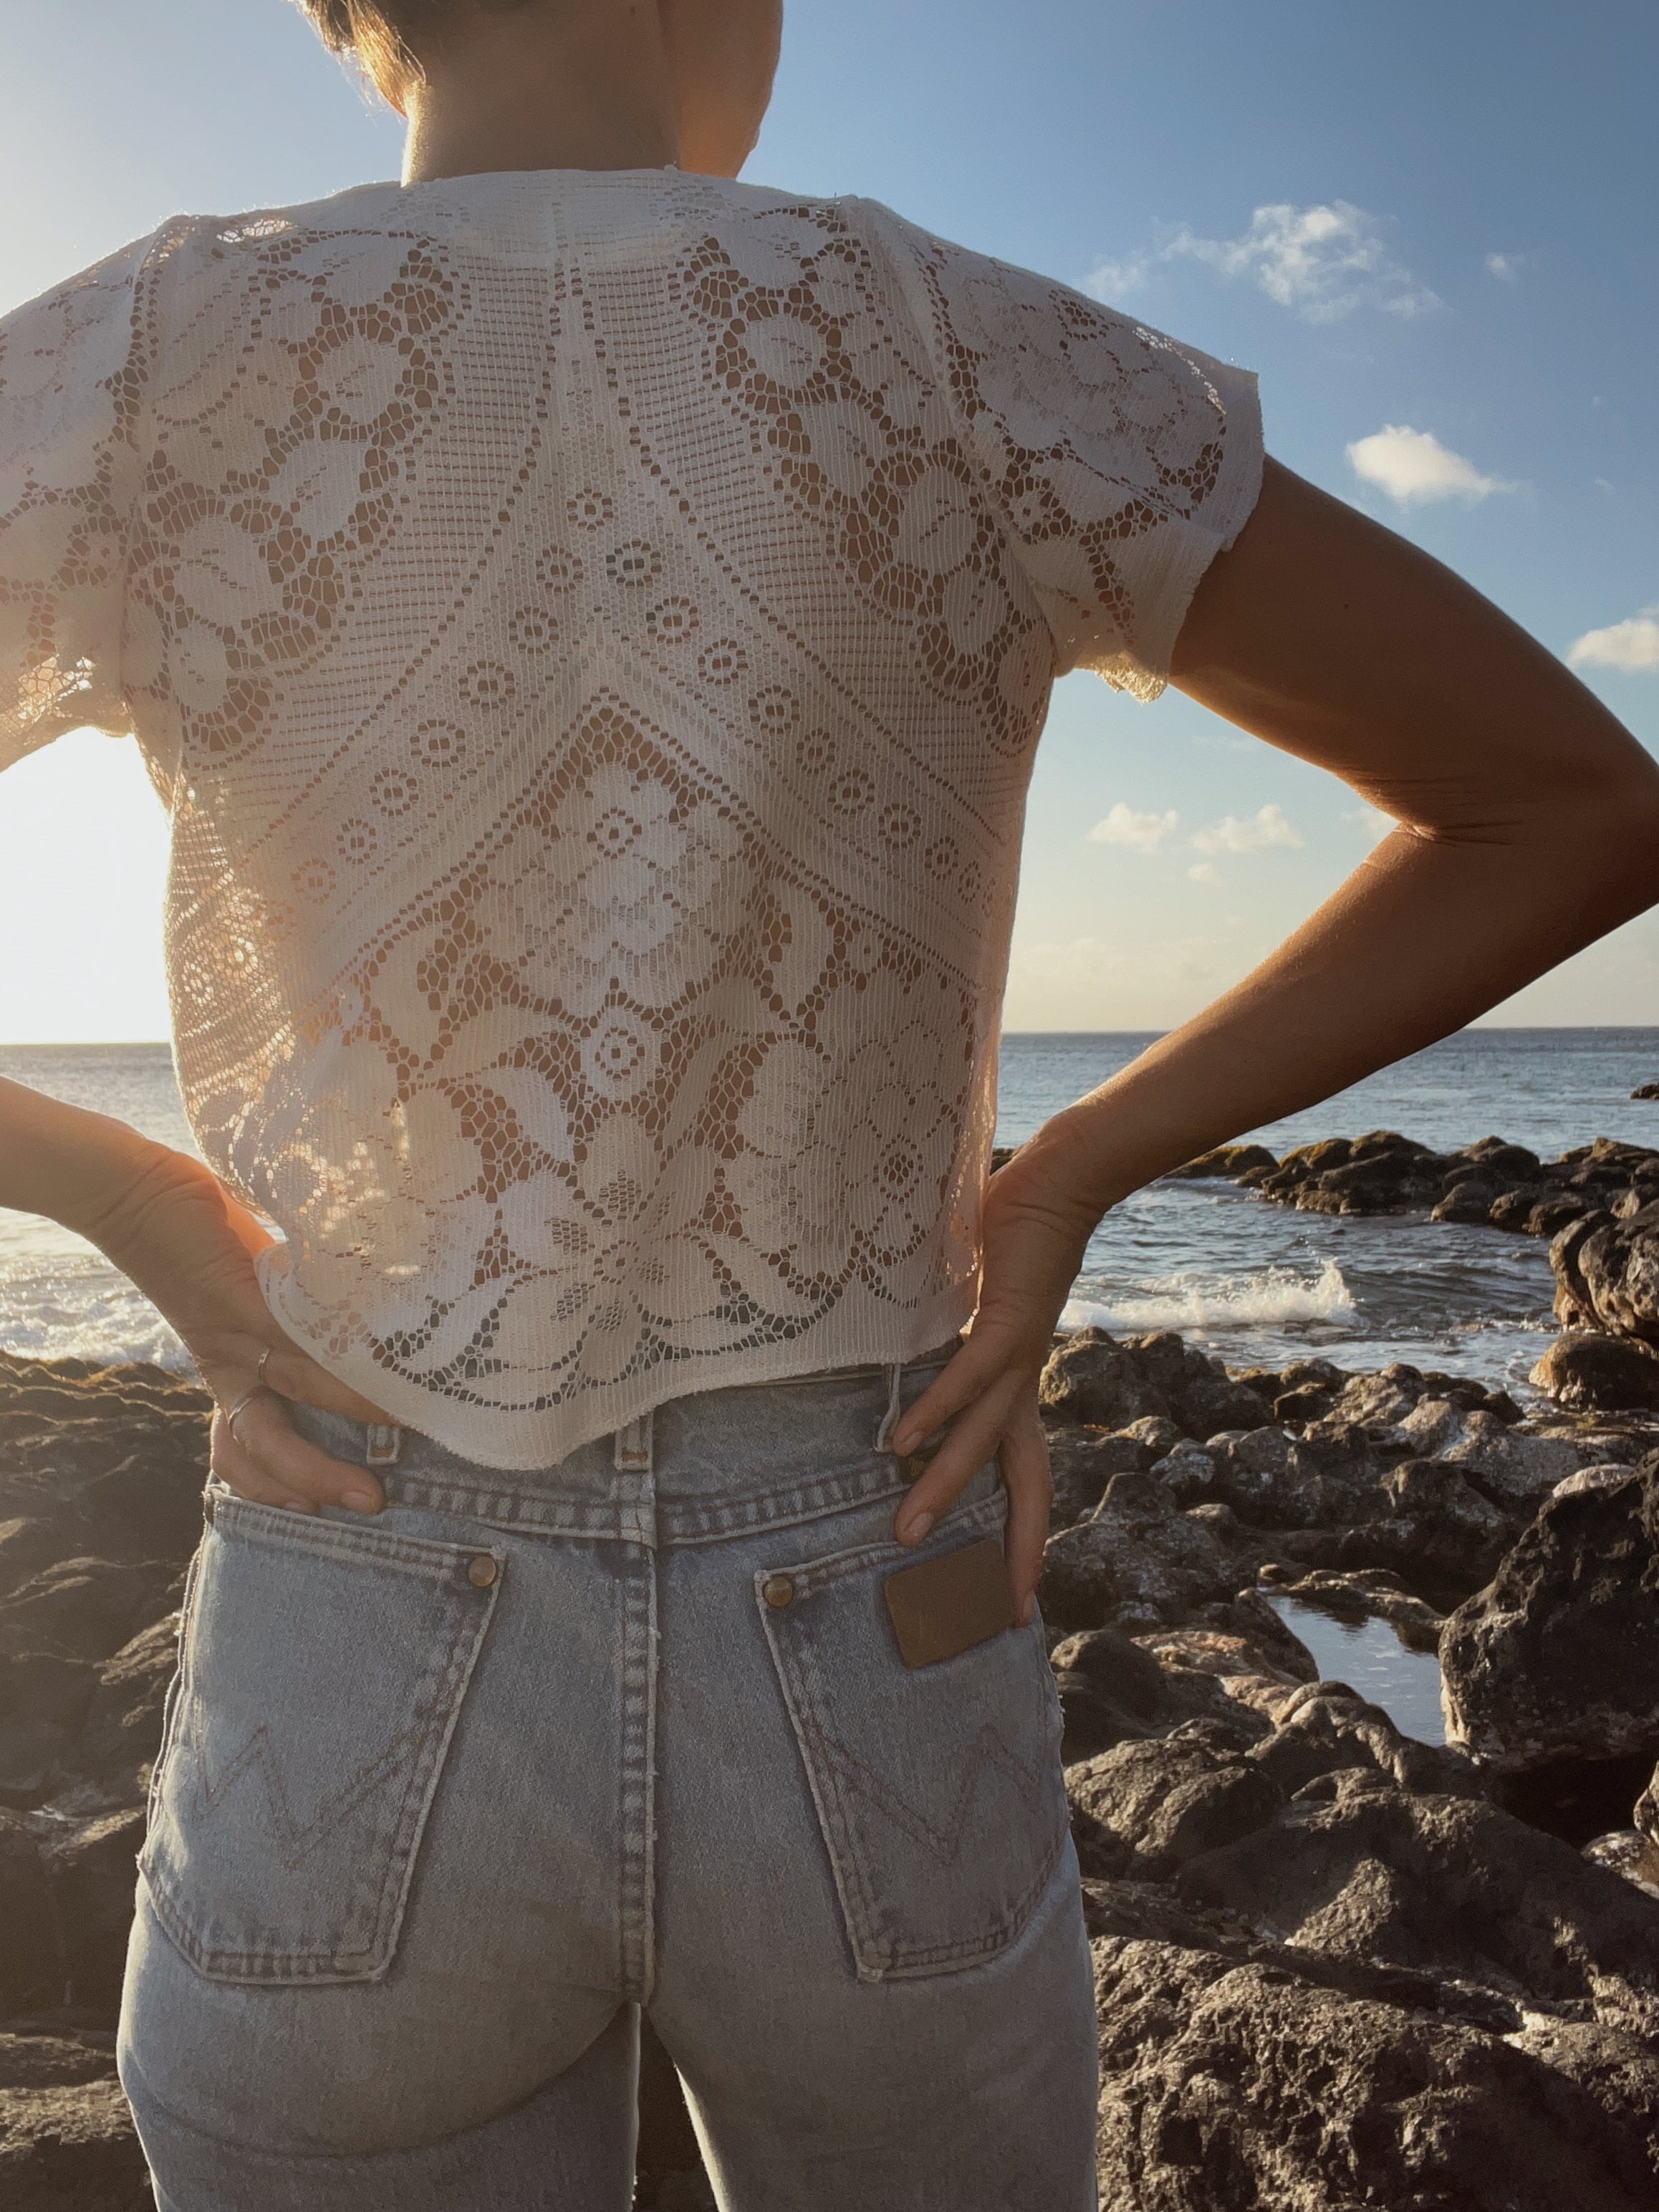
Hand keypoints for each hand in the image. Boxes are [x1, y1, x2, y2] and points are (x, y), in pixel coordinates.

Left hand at [89, 1144, 397, 1515]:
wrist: (130, 1193)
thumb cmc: (189, 1235)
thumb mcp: (235, 1290)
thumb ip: (282, 1310)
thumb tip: (351, 1312)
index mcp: (224, 1368)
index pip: (240, 1445)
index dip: (273, 1485)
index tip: (316, 1512)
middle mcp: (228, 1362)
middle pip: (268, 1440)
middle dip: (318, 1477)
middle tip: (370, 1502)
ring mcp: (234, 1331)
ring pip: (299, 1390)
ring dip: (354, 1410)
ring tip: (404, 1420)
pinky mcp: (242, 1295)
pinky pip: (299, 1335)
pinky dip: (343, 1349)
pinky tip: (384, 1349)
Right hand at [888, 1146, 1098, 1623]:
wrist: (1064, 1180)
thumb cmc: (1016, 1233)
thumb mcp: (977, 1299)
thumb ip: (953, 1330)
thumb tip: (912, 1351)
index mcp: (1020, 1384)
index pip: (1025, 1474)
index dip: (1020, 1534)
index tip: (1017, 1596)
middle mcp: (1024, 1381)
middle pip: (1020, 1482)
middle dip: (1008, 1549)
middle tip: (996, 1614)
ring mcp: (1019, 1355)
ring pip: (982, 1441)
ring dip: (943, 1490)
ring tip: (906, 1535)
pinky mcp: (1007, 1320)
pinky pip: (967, 1378)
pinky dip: (935, 1411)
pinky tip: (901, 1442)